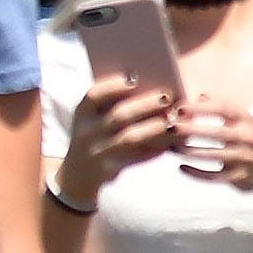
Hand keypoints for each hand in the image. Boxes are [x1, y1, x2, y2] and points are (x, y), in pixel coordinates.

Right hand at [57, 76, 182, 202]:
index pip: (94, 95)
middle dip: (145, 104)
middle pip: (119, 115)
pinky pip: (137, 157)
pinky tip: (171, 141)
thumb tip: (148, 86)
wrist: (78, 174)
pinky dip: (155, 148)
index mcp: (82, 113)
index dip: (114, 85)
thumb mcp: (93, 119)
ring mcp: (96, 152)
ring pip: (130, 138)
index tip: (135, 77)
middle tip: (167, 97)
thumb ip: (112, 104)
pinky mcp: (109, 168)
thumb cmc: (95, 137)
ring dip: (154, 127)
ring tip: (173, 120)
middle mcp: (86, 131)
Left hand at [175, 99, 252, 212]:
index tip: (180, 108)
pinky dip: (196, 173)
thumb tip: (198, 95)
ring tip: (171, 148)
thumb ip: (222, 108)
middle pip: (217, 133)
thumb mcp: (244, 122)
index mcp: (247, 120)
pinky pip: (214, 176)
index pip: (223, 109)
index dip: (200, 108)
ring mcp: (245, 158)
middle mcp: (248, 138)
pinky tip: (181, 168)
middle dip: (191, 130)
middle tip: (170, 128)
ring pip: (213, 155)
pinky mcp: (239, 177)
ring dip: (189, 152)